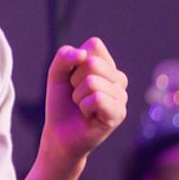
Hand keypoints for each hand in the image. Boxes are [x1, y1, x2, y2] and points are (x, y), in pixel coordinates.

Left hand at [40, 37, 125, 160]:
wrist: (59, 134)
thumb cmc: (61, 103)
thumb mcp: (56, 73)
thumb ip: (64, 56)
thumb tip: (83, 54)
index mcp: (107, 65)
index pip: (95, 45)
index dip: (75, 61)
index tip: (72, 78)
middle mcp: (118, 78)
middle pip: (93, 63)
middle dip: (75, 80)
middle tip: (77, 96)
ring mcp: (122, 96)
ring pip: (93, 82)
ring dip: (78, 96)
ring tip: (82, 107)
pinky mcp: (119, 113)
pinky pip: (98, 99)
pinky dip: (84, 107)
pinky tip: (89, 116)